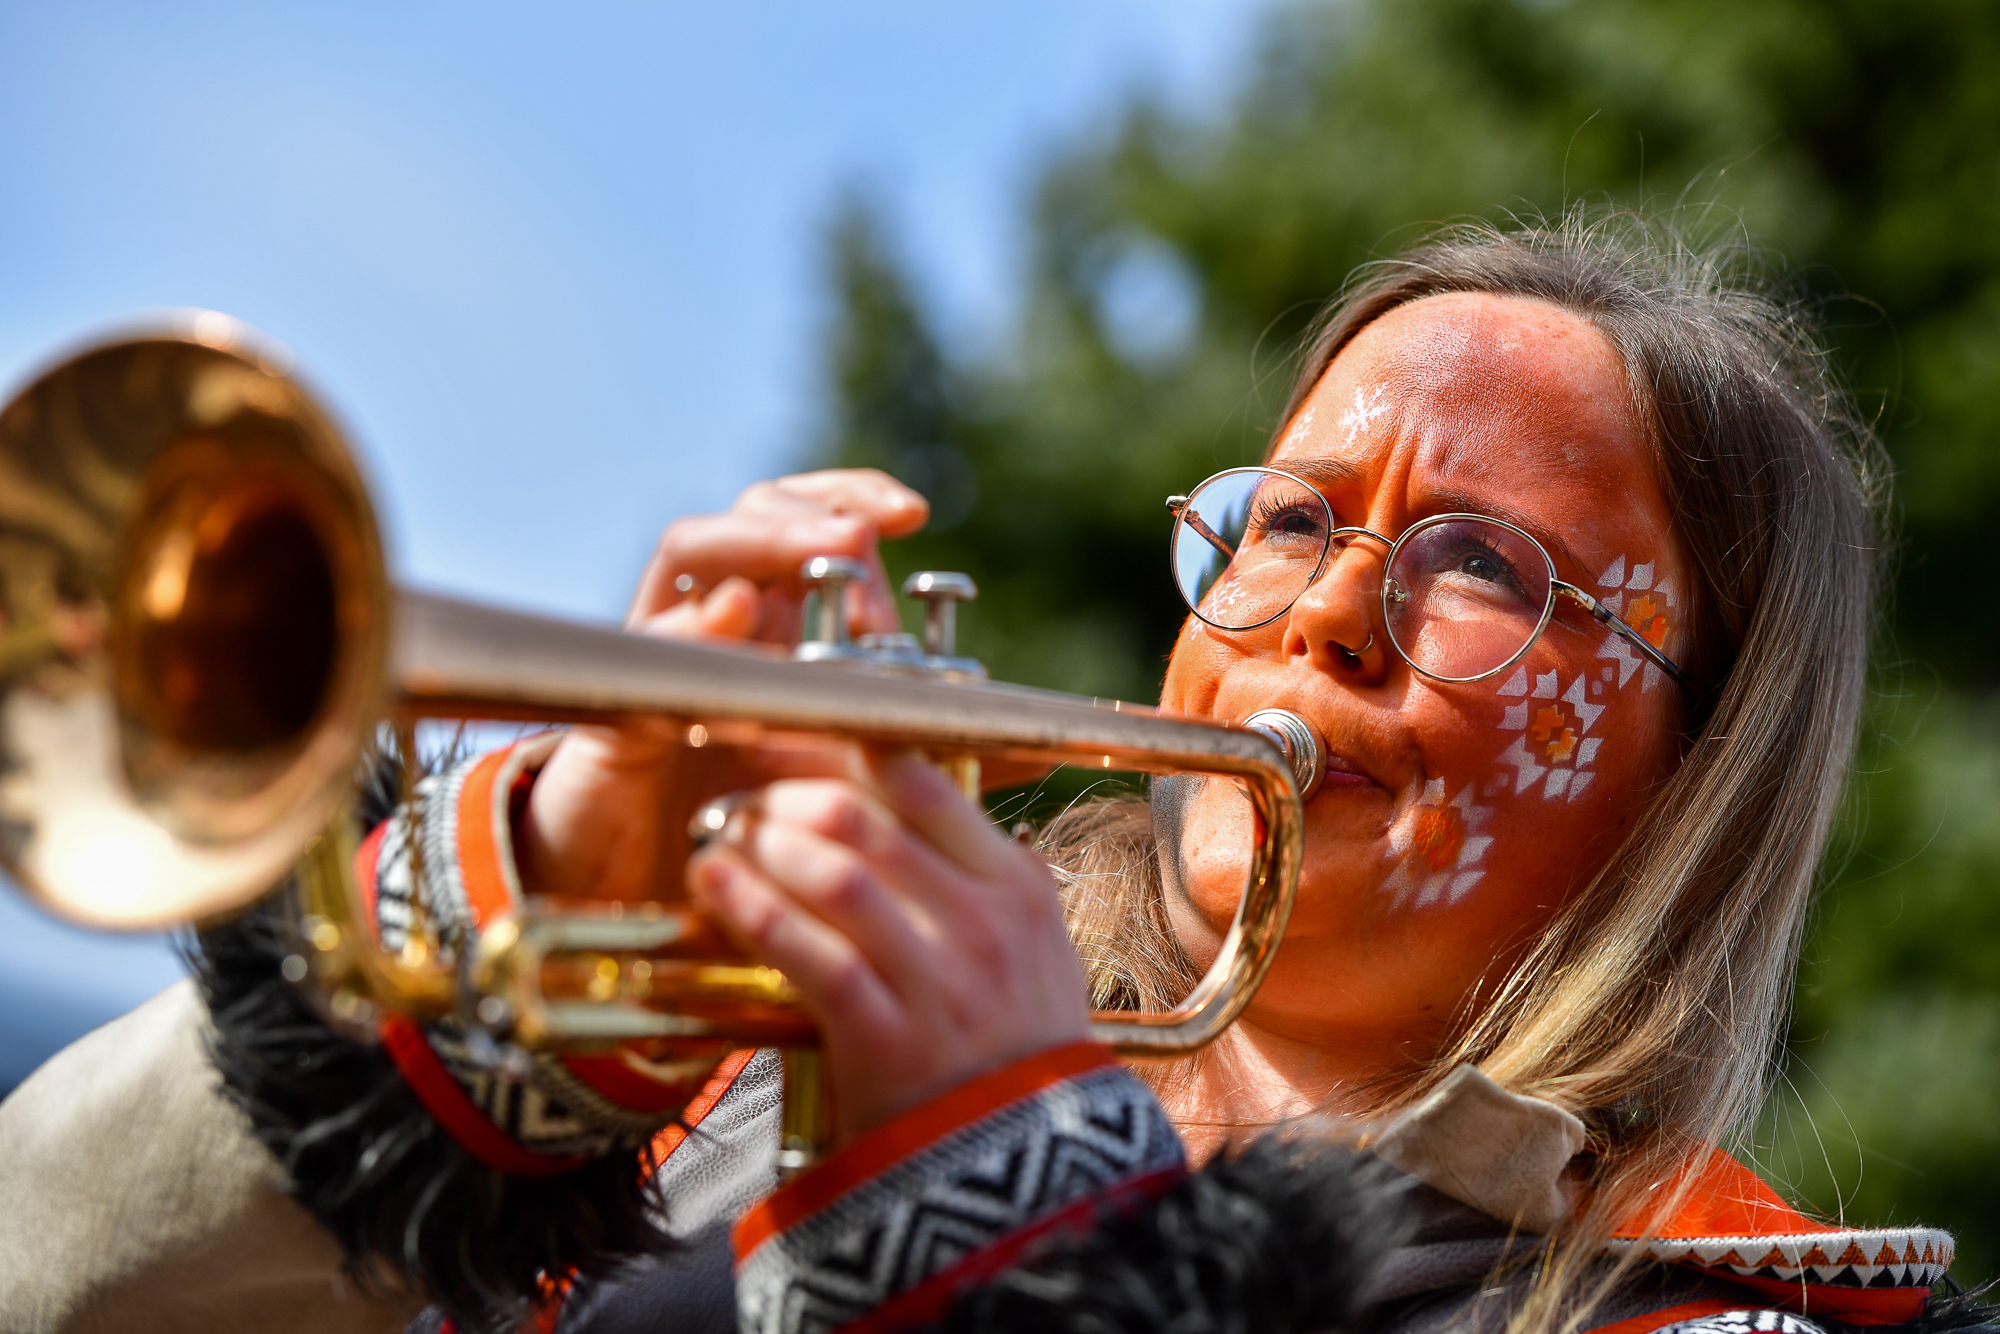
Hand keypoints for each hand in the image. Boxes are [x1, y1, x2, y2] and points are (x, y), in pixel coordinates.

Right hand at [517, 470, 928, 901]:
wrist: (642, 889)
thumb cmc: (748, 824)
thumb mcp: (847, 779)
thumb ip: (922, 751)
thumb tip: (1025, 748)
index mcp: (775, 621)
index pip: (807, 523)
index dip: (855, 502)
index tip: (913, 513)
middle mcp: (715, 621)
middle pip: (751, 513)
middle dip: (813, 511)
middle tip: (864, 535)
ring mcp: (660, 658)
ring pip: (688, 552)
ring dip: (759, 540)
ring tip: (821, 546)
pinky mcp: (616, 715)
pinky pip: (648, 650)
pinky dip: (691, 624)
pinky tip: (732, 611)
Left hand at [687, 750, 1090, 1144]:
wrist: (1031, 1173)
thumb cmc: (1022, 1055)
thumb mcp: (1039, 950)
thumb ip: (990, 876)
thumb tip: (930, 804)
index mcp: (1015, 887)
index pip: (922, 782)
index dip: (841, 751)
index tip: (792, 741)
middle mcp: (981, 922)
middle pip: (864, 821)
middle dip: (787, 799)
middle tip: (744, 798)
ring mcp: (937, 981)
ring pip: (836, 877)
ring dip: (764, 847)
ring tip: (720, 838)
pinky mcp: (888, 1041)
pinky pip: (813, 958)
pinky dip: (755, 912)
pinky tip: (716, 886)